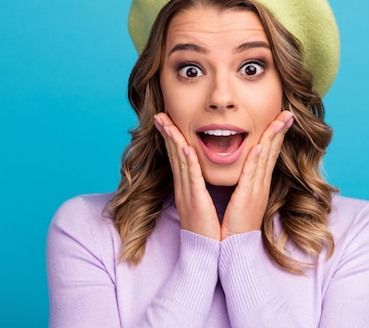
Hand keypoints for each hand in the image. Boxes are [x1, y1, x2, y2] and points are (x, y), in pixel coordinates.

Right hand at [154, 113, 220, 239]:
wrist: (207, 253)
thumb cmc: (209, 230)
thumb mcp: (201, 205)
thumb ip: (200, 189)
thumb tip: (201, 176)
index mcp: (186, 188)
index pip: (177, 158)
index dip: (171, 139)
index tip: (167, 122)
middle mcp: (183, 188)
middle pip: (173, 155)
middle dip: (166, 133)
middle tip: (159, 115)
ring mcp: (187, 194)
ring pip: (179, 161)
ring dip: (173, 140)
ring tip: (166, 122)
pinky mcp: (195, 201)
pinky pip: (191, 177)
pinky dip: (188, 161)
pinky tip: (185, 147)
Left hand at [220, 110, 293, 239]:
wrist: (233, 250)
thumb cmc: (233, 227)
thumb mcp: (241, 201)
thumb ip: (243, 185)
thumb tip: (243, 172)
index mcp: (257, 185)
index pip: (268, 154)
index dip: (275, 135)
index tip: (280, 118)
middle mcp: (260, 185)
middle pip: (272, 152)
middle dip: (279, 130)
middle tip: (288, 112)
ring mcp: (255, 191)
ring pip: (265, 158)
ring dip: (271, 136)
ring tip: (280, 119)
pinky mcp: (247, 199)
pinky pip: (251, 175)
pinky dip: (256, 159)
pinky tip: (260, 145)